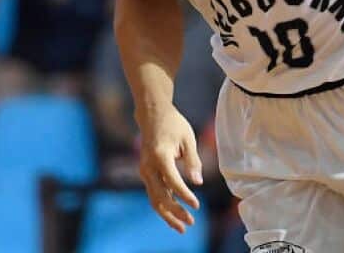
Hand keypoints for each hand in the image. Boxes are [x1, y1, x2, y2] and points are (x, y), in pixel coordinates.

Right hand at [136, 106, 202, 232]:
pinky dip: (164, 206)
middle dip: (175, 212)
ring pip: (154, 199)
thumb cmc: (173, 124)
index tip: (197, 206)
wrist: (152, 115)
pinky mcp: (147, 173)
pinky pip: (154, 194)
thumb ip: (193, 161)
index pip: (173, 182)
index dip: (185, 195)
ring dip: (168, 214)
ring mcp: (145, 171)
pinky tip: (175, 214)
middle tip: (191, 222)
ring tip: (182, 227)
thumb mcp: (188, 139)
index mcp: (160, 156)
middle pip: (160, 196)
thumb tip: (198, 183)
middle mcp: (148, 166)